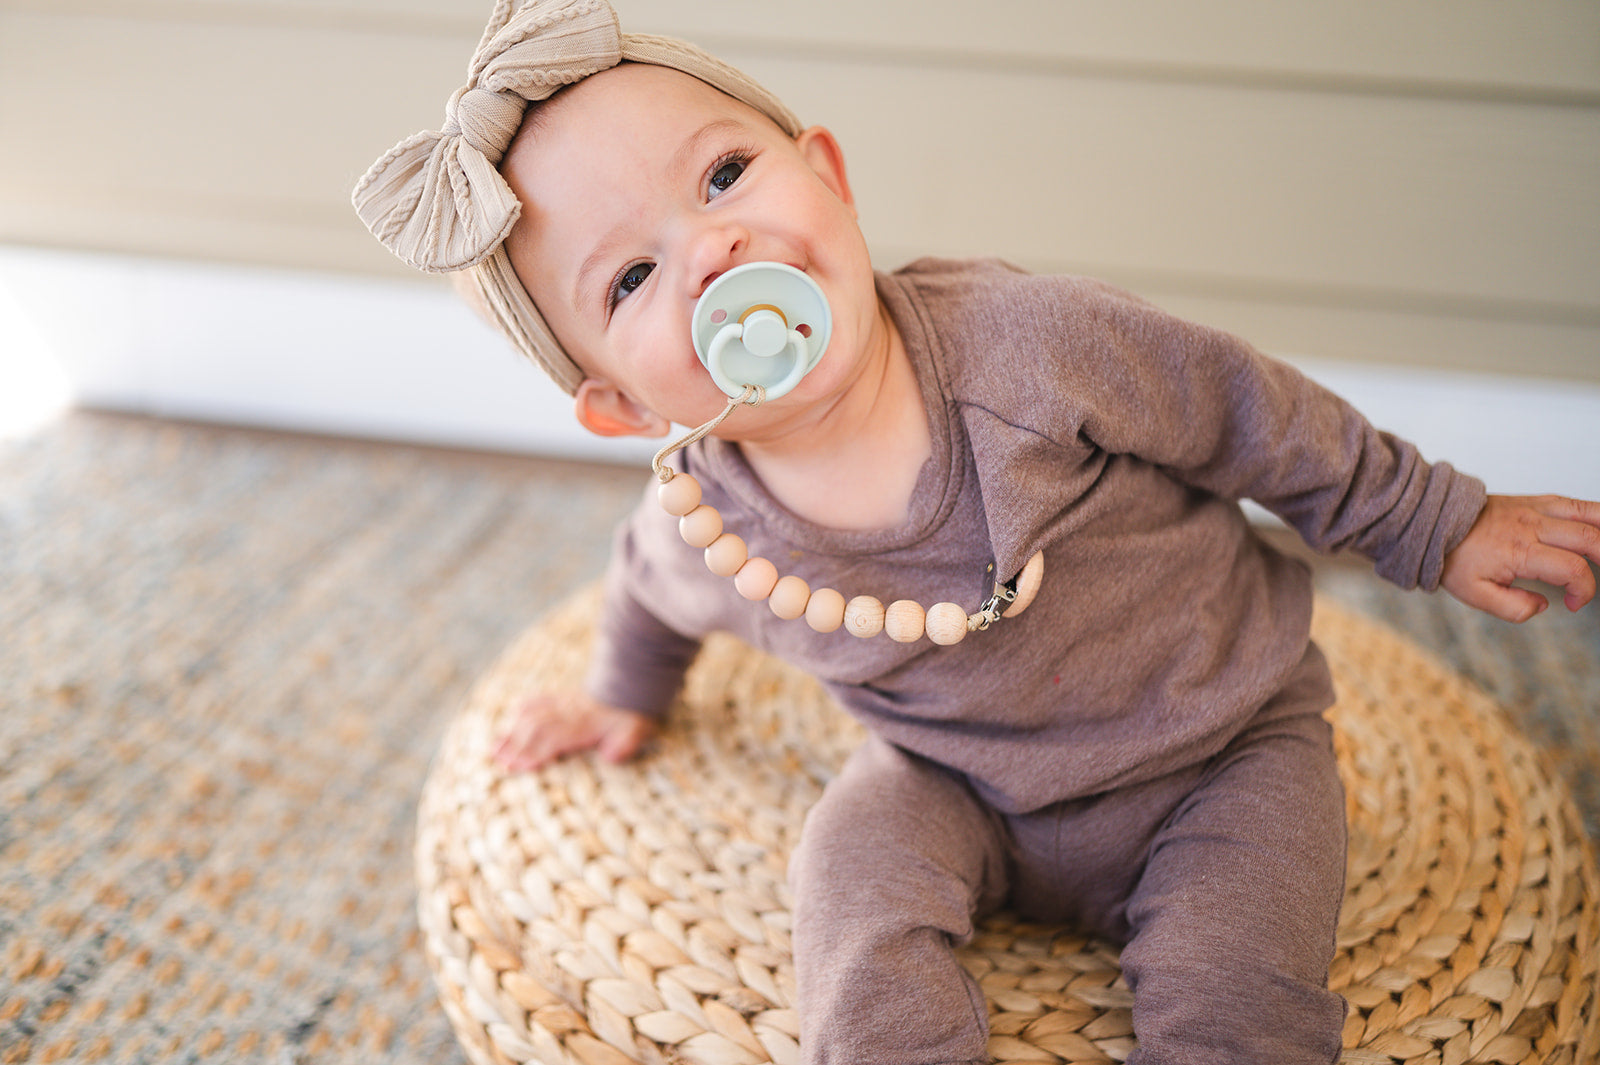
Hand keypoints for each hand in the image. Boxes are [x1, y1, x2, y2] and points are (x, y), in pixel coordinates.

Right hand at [491, 691, 655, 771]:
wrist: (631, 686)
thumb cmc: (631, 715)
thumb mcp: (635, 731)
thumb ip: (624, 744)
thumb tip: (611, 756)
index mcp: (583, 726)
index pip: (552, 740)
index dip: (533, 754)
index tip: (515, 767)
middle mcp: (568, 714)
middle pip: (535, 730)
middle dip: (514, 746)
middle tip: (496, 761)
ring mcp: (564, 704)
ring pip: (533, 716)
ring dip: (513, 731)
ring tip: (495, 746)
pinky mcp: (564, 697)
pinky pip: (542, 699)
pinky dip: (526, 706)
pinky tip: (514, 713)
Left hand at [1441, 494, 1599, 621]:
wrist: (1433, 522)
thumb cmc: (1453, 557)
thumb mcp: (1474, 594)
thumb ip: (1512, 607)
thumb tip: (1544, 605)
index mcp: (1521, 551)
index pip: (1572, 569)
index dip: (1584, 591)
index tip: (1573, 603)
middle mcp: (1533, 526)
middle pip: (1589, 537)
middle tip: (1597, 581)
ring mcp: (1535, 509)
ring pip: (1588, 512)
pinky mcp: (1534, 501)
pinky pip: (1572, 502)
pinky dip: (1593, 514)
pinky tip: (1597, 529)